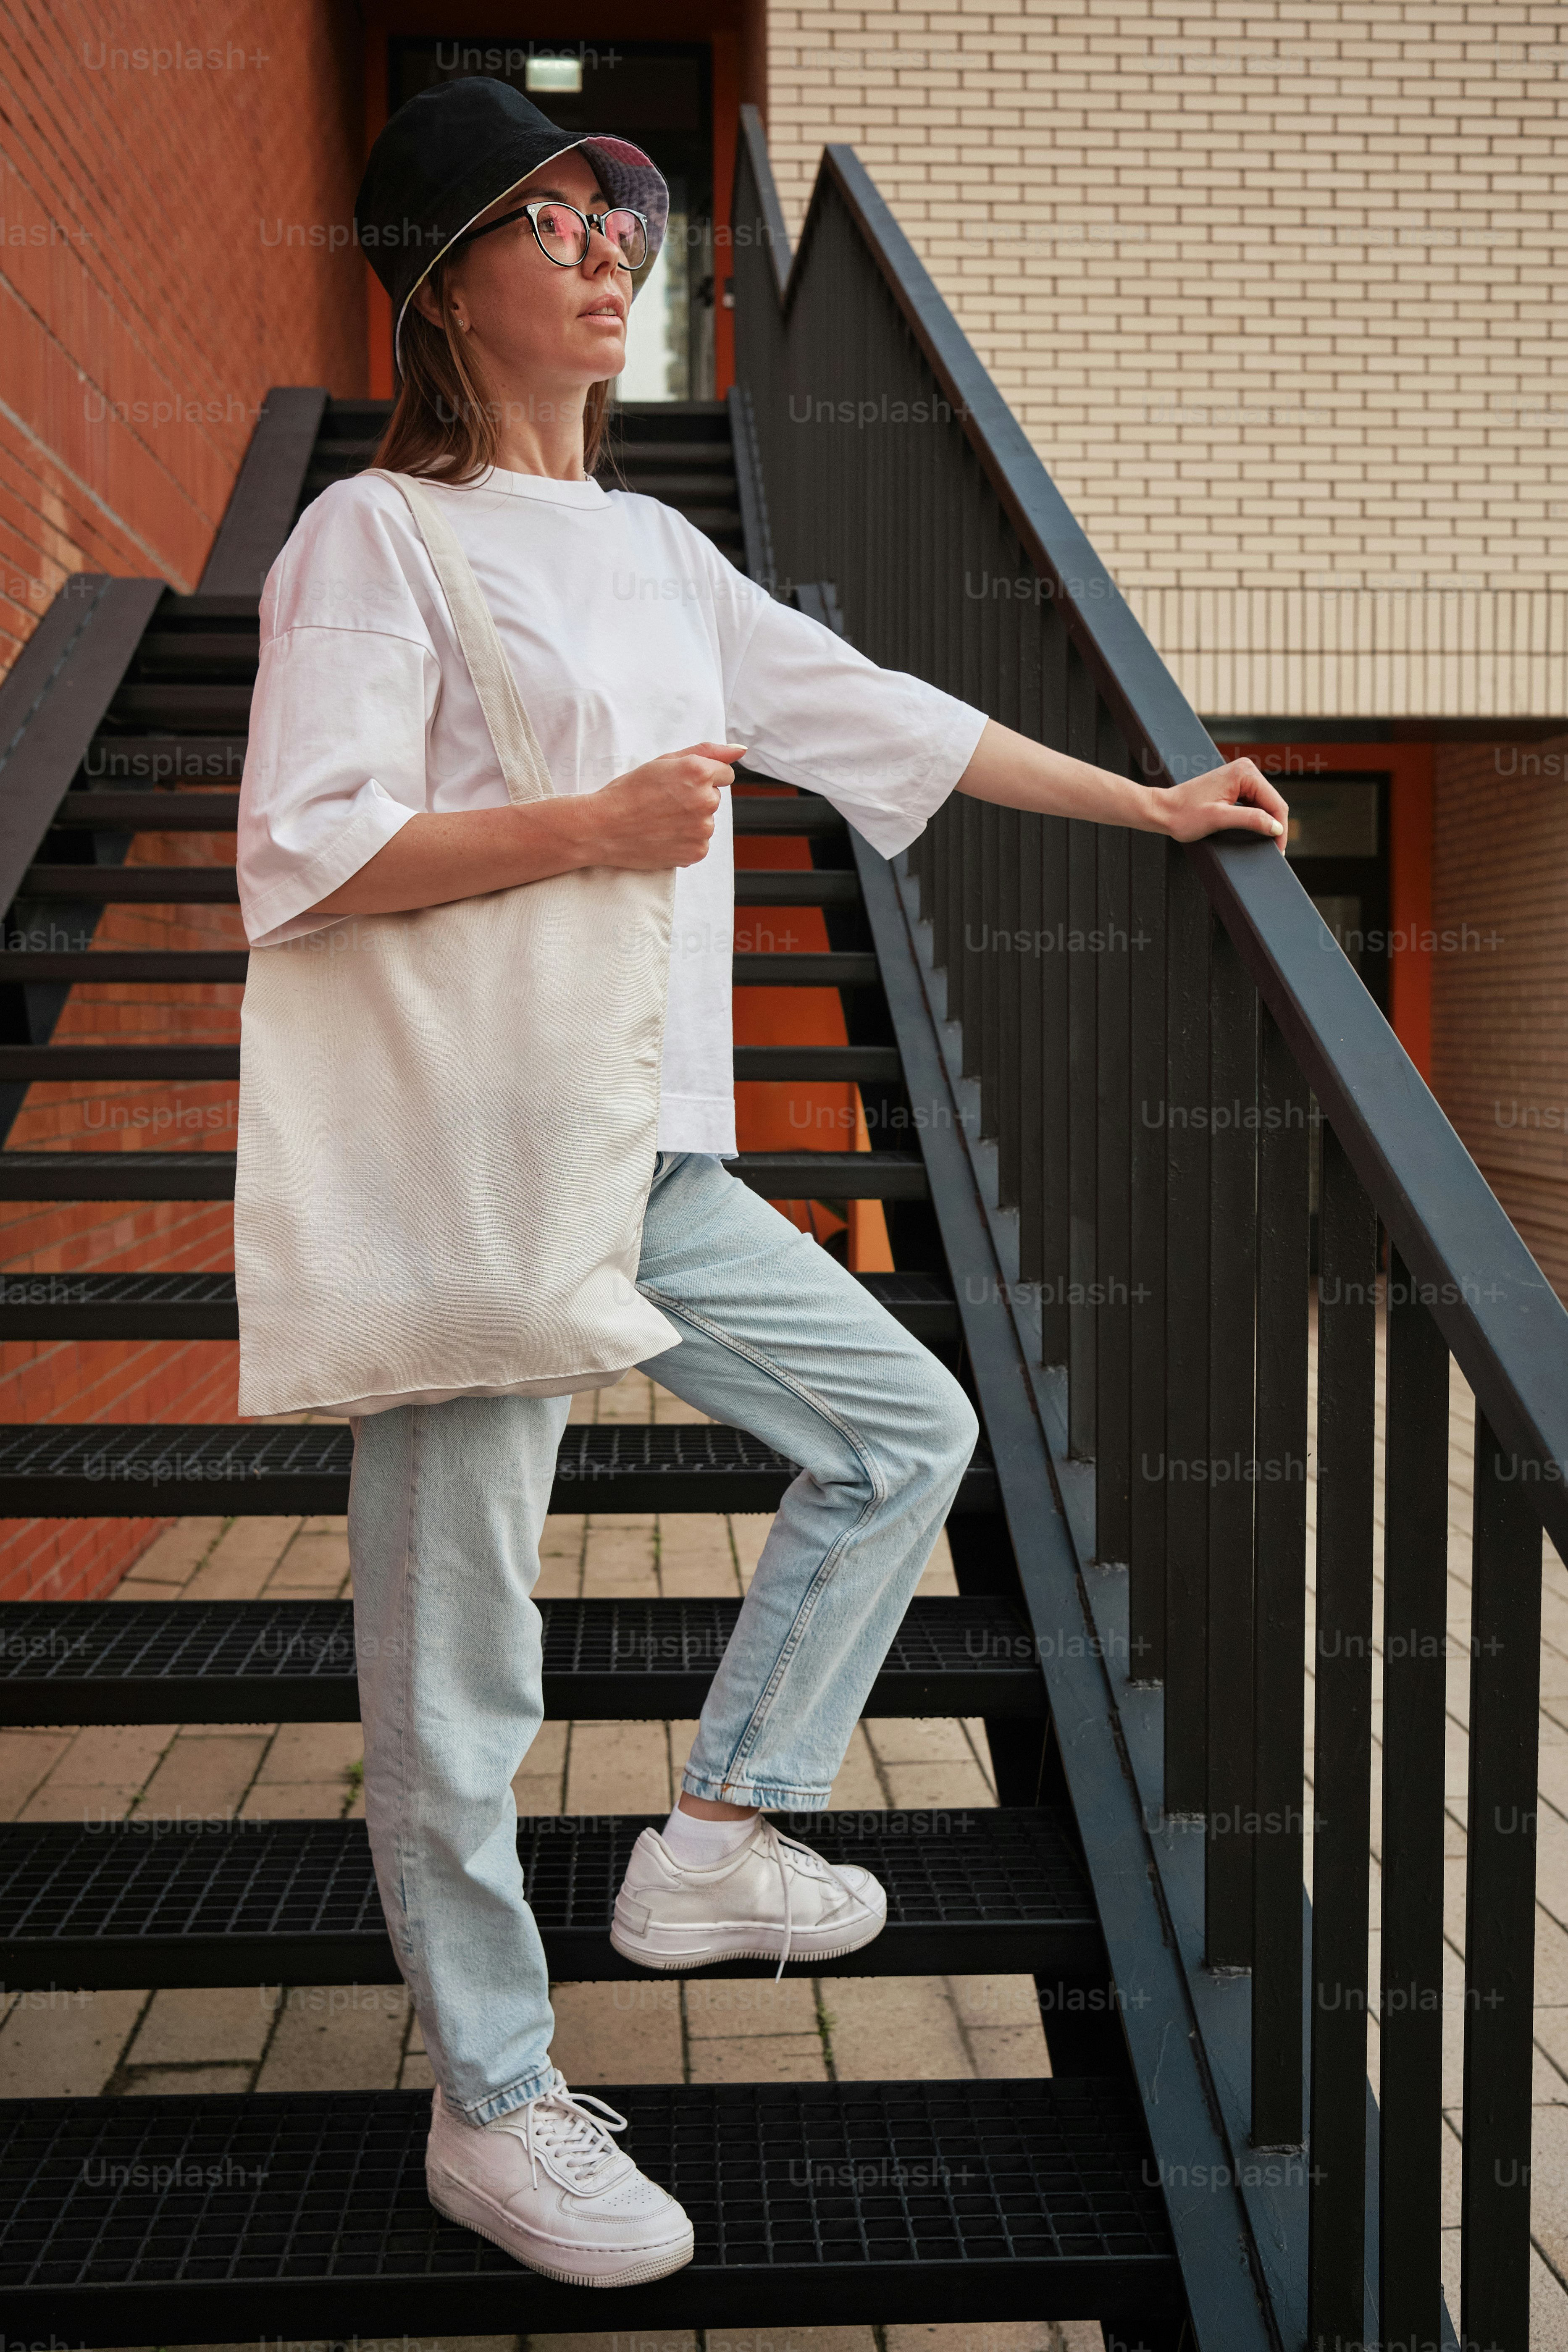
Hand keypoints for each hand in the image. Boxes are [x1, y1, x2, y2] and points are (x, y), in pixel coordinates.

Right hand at [580, 742, 747, 869]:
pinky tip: (663, 835)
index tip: (680, 783)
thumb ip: (707, 752)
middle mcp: (706, 800)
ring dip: (691, 820)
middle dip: (695, 797)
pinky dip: (686, 840)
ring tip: (661, 820)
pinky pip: (700, 842)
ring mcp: (702, 829)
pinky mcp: (697, 851)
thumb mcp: (665, 761)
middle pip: (714, 797)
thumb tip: (739, 750)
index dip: (701, 776)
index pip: (725, 774)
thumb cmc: (629, 791)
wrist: (603, 827)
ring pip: (707, 821)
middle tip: (664, 802)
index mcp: (699, 772)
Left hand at [1159, 758, 1288, 851]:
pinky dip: (1256, 819)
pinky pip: (1254, 804)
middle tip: (1275, 851)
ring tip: (1267, 845)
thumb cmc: (1184, 814)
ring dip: (1266, 824)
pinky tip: (1255, 833)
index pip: (1275, 803)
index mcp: (1245, 772)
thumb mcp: (1219, 819)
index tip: (1279, 850)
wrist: (1163, 810)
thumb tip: (1276, 827)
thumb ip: (1250, 820)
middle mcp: (1245, 770)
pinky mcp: (1234, 787)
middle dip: (1275, 827)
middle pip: (1272, 803)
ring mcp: (1240, 778)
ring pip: (1265, 805)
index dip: (1280, 828)